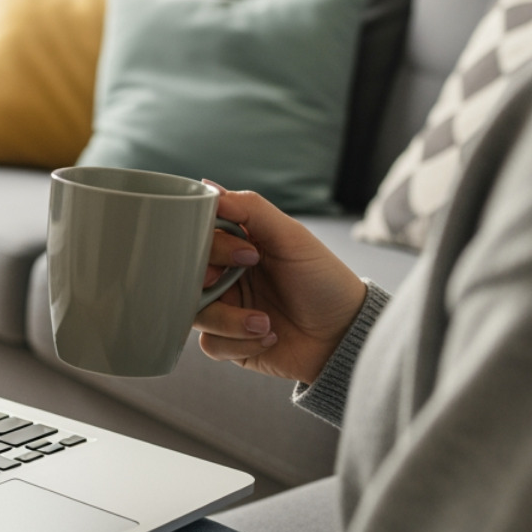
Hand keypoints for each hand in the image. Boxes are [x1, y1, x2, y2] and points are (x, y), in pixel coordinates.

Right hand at [195, 183, 367, 384]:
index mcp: (236, 246)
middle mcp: (225, 276)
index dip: (210, 246)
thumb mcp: (291, 237)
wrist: (345, 335)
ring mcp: (226, 309)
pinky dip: (238, 343)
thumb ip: (250, 208)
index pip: (198, 238)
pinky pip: (209, 344)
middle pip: (185, 275)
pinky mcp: (229, 342)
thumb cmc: (323, 280)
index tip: (245, 255)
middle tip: (235, 283)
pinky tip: (268, 337)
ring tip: (264, 322)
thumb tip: (208, 187)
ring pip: (193, 313)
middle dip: (208, 282)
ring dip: (228, 320)